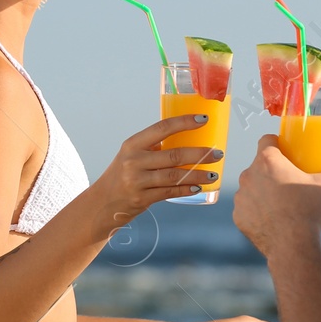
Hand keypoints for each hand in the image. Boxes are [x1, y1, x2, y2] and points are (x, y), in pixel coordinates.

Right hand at [91, 115, 221, 221]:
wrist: (102, 202)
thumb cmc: (124, 173)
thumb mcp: (132, 155)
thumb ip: (154, 146)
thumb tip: (188, 135)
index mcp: (133, 144)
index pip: (162, 127)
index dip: (184, 122)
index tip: (204, 120)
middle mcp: (133, 160)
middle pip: (174, 154)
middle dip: (200, 154)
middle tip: (218, 153)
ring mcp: (136, 181)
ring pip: (175, 176)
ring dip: (198, 174)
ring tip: (214, 173)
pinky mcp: (141, 198)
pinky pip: (169, 192)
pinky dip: (186, 189)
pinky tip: (199, 187)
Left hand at [233, 135, 320, 259]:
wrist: (292, 247)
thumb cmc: (308, 212)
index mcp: (267, 161)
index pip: (266, 140)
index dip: (276, 143)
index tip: (287, 150)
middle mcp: (249, 176)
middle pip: (259, 164)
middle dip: (271, 169)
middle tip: (290, 177)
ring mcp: (241, 198)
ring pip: (252, 187)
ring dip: (262, 189)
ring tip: (281, 200)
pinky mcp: (239, 217)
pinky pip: (247, 208)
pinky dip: (257, 210)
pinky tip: (272, 217)